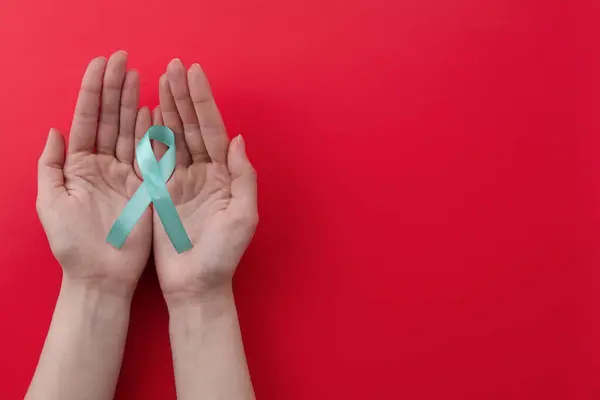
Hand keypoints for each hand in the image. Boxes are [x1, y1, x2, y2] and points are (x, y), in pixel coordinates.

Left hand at [37, 51, 152, 296]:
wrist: (102, 275)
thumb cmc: (73, 243)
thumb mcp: (50, 202)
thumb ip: (51, 165)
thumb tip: (55, 129)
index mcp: (79, 165)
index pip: (87, 119)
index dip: (93, 91)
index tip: (101, 63)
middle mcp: (103, 164)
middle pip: (110, 119)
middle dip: (115, 88)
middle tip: (123, 59)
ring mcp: (126, 174)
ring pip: (130, 131)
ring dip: (133, 103)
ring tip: (138, 75)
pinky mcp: (146, 187)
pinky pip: (149, 154)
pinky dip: (151, 132)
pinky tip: (153, 110)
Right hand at [152, 59, 257, 303]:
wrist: (195, 284)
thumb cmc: (223, 254)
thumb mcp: (243, 216)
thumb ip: (243, 177)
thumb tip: (237, 140)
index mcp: (224, 175)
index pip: (213, 130)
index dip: (203, 102)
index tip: (194, 73)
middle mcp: (203, 172)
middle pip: (191, 127)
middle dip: (182, 97)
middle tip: (172, 66)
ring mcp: (180, 180)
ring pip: (172, 137)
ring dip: (166, 108)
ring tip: (158, 80)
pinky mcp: (161, 192)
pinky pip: (154, 158)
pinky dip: (149, 135)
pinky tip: (144, 112)